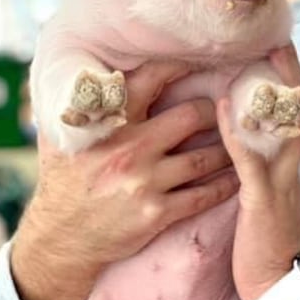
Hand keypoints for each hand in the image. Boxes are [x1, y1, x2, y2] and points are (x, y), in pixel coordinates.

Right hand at [11, 60, 238, 299]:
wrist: (60, 238)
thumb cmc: (66, 180)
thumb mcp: (64, 137)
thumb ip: (85, 106)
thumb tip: (98, 68)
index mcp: (109, 125)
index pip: (149, 80)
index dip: (177, 66)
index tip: (197, 62)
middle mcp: (129, 150)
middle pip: (191, 117)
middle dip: (213, 111)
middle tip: (226, 109)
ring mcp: (145, 183)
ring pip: (204, 157)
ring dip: (227, 149)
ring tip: (239, 140)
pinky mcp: (156, 213)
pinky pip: (202, 195)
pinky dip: (224, 185)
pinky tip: (237, 176)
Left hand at [218, 44, 299, 299]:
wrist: (278, 288)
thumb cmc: (266, 244)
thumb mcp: (266, 201)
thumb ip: (260, 171)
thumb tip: (244, 143)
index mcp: (289, 169)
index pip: (294, 118)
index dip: (291, 86)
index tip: (283, 54)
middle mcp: (290, 169)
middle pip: (297, 113)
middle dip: (291, 76)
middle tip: (281, 40)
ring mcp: (280, 183)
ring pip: (282, 128)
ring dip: (272, 91)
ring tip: (257, 56)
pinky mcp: (263, 201)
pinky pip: (250, 160)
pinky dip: (237, 131)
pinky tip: (224, 105)